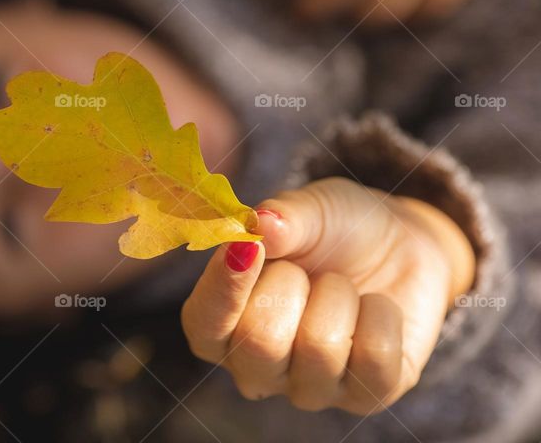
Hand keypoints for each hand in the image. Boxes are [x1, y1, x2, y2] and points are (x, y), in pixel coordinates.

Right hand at [181, 177, 474, 413]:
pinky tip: (374, 307)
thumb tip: (261, 224)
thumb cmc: (334, 228)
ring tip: (343, 285)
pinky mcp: (367, 394)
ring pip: (321, 348)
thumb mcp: (306, 209)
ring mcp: (310, 388)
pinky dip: (380, 314)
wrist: (399, 241)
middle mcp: (257, 367)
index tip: (248, 246)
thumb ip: (280, 218)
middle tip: (307, 267)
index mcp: (222, 323)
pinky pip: (374, 355)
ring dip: (339, 295)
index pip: (203, 325)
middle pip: (260, 343)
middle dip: (291, 285)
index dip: (223, 289)